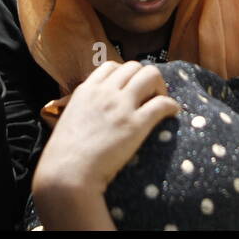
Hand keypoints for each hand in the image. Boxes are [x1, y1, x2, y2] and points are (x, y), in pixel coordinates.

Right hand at [34, 61, 179, 203]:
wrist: (68, 172)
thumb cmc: (65, 154)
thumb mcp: (71, 119)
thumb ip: (85, 108)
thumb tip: (96, 112)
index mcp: (87, 90)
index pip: (111, 66)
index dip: (125, 74)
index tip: (130, 87)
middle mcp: (105, 92)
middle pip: (134, 67)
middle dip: (145, 78)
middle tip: (149, 96)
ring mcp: (121, 106)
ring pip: (151, 76)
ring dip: (160, 86)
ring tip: (161, 100)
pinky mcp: (135, 124)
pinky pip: (162, 103)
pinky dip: (171, 105)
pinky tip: (172, 113)